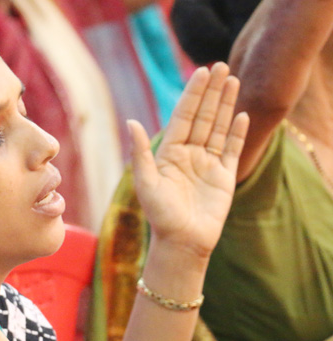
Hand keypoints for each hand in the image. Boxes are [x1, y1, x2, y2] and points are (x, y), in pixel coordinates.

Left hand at [129, 63, 248, 256]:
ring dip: (226, 104)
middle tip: (221, 65)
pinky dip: (237, 132)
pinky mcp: (224, 177)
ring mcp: (208, 164)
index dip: (192, 94)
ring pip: (218, 127)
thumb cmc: (159, 215)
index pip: (183, 116)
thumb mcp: (146, 182)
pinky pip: (232, 149)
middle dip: (211, 92)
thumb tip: (131, 121)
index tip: (200, 72)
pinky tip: (242, 114)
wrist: (182, 242)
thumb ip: (140, 152)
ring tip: (233, 80)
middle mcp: (189, 153)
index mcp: (169, 152)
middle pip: (203, 116)